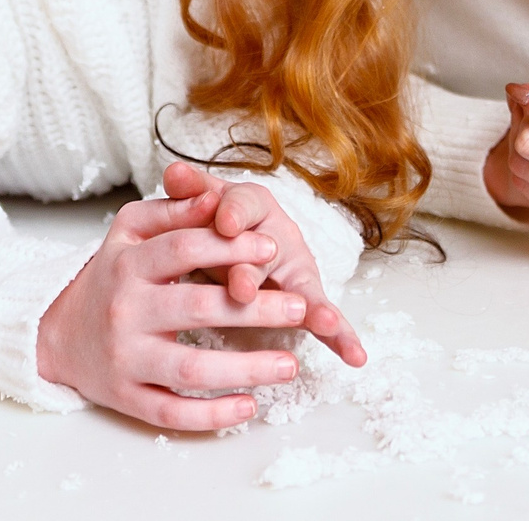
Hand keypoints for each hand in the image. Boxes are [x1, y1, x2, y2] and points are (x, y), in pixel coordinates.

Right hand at [34, 176, 318, 429]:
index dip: (230, 246)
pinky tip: (248, 406)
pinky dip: (212, 415)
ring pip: (191, 368)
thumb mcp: (128, 233)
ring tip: (289, 364)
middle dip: (255, 308)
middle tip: (299, 308)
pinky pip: (173, 411)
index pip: (183, 249)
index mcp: (128, 264)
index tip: (273, 249)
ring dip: (245, 368)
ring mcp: (125, 358)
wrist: (57, 335)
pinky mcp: (127, 397)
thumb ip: (171, 213)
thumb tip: (214, 198)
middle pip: (198, 307)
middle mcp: (125, 311)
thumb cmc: (108, 278)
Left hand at [160, 161, 364, 367]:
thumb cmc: (214, 220)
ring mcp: (293, 268)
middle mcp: (278, 233)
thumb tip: (174, 172)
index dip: (234, 214)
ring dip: (310, 307)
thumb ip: (191, 192)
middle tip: (239, 289)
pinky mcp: (304, 300)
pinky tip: (355, 356)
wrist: (239, 240)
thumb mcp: (201, 204)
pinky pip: (322, 317)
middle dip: (252, 272)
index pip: (244, 204)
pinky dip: (340, 336)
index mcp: (252, 205)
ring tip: (323, 323)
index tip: (225, 225)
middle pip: (265, 252)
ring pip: (298, 288)